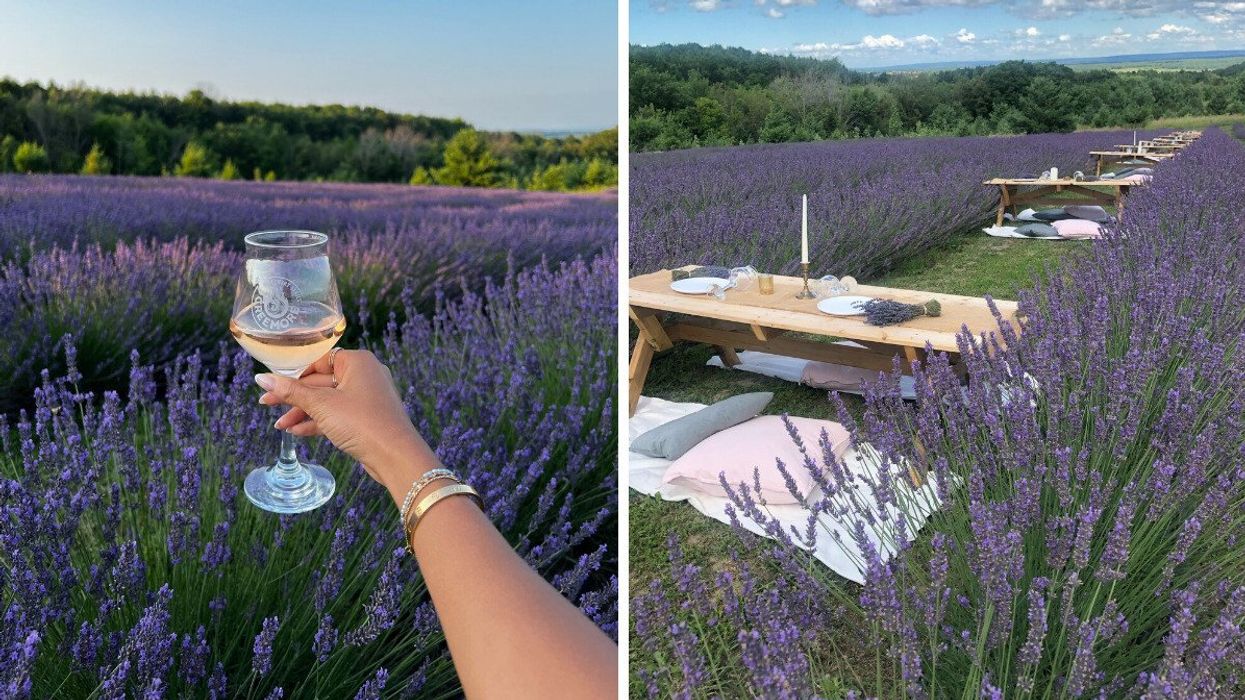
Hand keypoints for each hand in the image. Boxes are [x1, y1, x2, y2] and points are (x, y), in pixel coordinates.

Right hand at [255, 349, 439, 505]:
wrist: (395, 455)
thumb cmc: (362, 423)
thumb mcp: (322, 405)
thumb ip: (291, 392)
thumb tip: (262, 378)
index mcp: (357, 362)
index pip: (318, 361)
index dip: (293, 374)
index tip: (272, 386)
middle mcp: (365, 375)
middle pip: (320, 382)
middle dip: (294, 397)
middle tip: (266, 405)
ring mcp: (368, 397)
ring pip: (328, 401)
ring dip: (304, 412)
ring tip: (280, 426)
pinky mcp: (367, 418)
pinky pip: (338, 415)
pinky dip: (319, 422)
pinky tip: (297, 431)